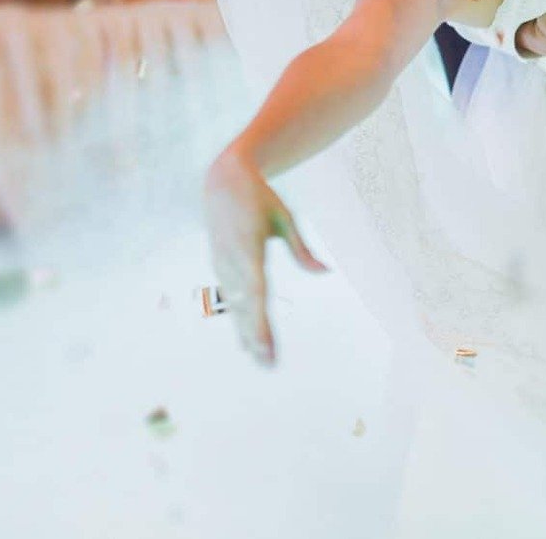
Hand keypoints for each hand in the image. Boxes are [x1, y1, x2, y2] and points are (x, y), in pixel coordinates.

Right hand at [203, 148, 327, 366]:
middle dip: (257, 335)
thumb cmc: (259, 197)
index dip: (260, 321)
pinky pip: (231, 298)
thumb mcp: (284, 216)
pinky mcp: (220, 266)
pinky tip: (247, 342)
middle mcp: (231, 261)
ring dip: (248, 333)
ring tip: (262, 361)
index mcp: (247, 247)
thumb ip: (302, 247)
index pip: (256, 291)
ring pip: (236, 305)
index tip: (267, 344)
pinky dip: (239, 319)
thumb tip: (326, 272)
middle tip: (269, 364)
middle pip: (244, 305)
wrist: (222, 181)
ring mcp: (222, 265)